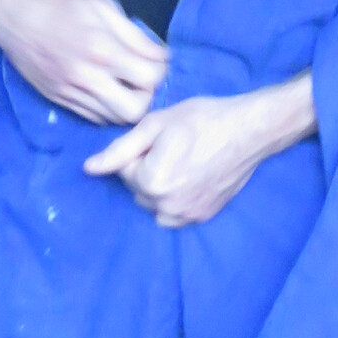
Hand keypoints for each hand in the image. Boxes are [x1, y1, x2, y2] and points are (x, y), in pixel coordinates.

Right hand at [0, 0, 166, 125]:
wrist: (10, 9)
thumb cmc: (58, 0)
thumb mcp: (102, 6)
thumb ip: (134, 36)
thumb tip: (162, 56)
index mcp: (102, 49)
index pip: (150, 79)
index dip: (160, 71)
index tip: (155, 61)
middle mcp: (86, 77)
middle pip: (134, 111)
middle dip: (146, 96)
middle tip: (141, 79)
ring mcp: (69, 91)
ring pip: (112, 119)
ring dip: (125, 105)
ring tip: (123, 84)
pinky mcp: (56, 98)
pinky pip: (91, 117)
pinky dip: (105, 108)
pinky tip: (104, 88)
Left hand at [84, 76, 315, 226]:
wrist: (249, 130)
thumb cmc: (203, 119)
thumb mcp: (155, 125)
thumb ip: (119, 150)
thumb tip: (89, 169)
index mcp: (151, 181)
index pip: (124, 171)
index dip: (139, 151)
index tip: (161, 138)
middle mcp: (166, 206)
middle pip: (138, 190)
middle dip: (146, 171)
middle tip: (172, 147)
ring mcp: (187, 215)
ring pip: (154, 204)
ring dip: (159, 188)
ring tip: (182, 162)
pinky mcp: (203, 217)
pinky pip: (175, 214)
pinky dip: (176, 199)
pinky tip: (193, 176)